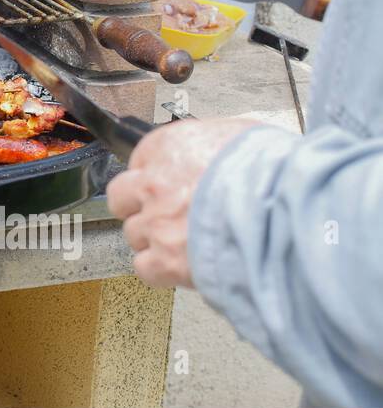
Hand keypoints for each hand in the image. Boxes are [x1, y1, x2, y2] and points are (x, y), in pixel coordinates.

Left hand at [107, 117, 259, 288]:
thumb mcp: (245, 137)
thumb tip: (220, 153)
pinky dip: (160, 270)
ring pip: (134, 233)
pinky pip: (144, 267)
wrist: (286, 211)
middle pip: (122, 196)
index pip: (141, 158)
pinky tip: (180, 266)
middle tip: (164, 213)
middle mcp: (155, 182)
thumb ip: (217, 145)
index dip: (155, 174)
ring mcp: (156, 222)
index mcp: (171, 146)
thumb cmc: (275, 173)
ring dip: (155, 239)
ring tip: (186, 242)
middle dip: (139, 205)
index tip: (167, 183)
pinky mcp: (165, 259)